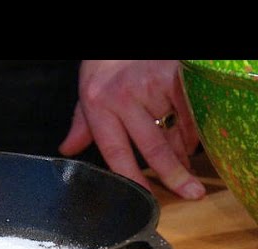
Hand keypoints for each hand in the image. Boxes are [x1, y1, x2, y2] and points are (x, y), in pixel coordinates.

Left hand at [59, 60, 204, 199]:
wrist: (119, 42)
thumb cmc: (104, 69)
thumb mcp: (88, 97)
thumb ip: (81, 126)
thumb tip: (66, 150)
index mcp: (98, 107)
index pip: (115, 151)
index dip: (132, 178)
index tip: (147, 197)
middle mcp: (123, 98)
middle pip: (152, 146)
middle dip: (174, 173)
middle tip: (190, 192)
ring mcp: (150, 86)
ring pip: (176, 130)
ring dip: (185, 152)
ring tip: (188, 167)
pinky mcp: (173, 75)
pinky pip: (190, 111)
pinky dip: (193, 128)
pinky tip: (191, 138)